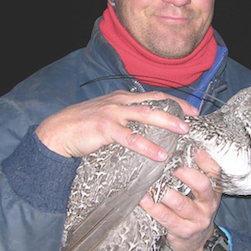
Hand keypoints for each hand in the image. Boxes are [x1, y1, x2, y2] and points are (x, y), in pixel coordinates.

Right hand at [35, 90, 198, 160]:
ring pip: (146, 115)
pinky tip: (159, 154)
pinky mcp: (105, 128)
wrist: (57, 132)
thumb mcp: (107, 115)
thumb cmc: (81, 126)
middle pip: (155, 102)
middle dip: (177, 109)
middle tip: (193, 119)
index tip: (191, 110)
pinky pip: (130, 137)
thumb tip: (145, 124)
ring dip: (167, 122)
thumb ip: (125, 117)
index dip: (174, 102)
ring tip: (183, 131)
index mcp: (122, 98)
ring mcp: (112, 113)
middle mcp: (120, 101)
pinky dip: (147, 146)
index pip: (154, 96)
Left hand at [139, 149, 222, 250]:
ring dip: (164, 191)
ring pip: (180, 203)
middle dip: (185, 173)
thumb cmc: (195, 211)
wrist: (198, 243)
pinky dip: (153, 207)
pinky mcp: (183, 231)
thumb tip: (184, 150)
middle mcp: (208, 204)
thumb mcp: (202, 194)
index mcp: (214, 190)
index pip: (214, 171)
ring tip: (150, 182)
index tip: (190, 148)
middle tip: (169, 164)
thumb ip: (196, 173)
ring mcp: (197, 219)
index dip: (204, 159)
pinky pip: (166, 218)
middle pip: (202, 185)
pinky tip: (143, 199)